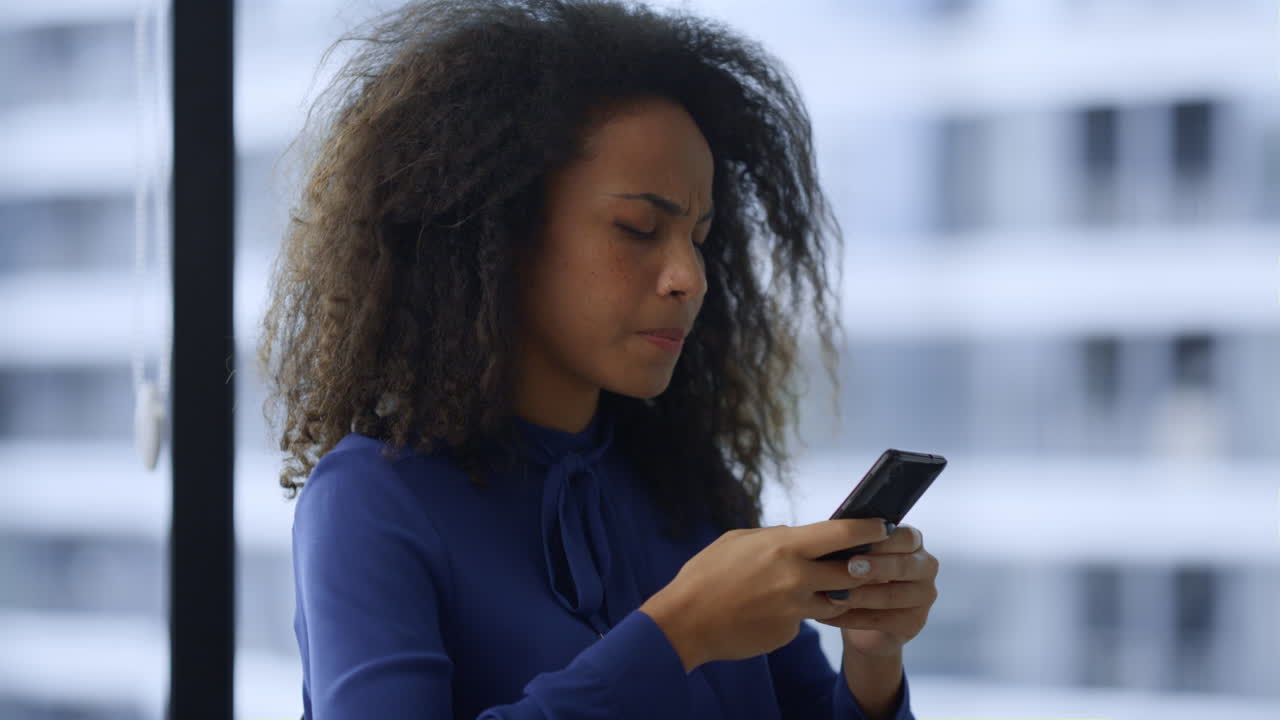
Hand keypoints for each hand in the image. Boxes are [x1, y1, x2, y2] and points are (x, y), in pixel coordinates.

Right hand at [639, 518, 892, 670]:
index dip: (869, 528)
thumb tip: (797, 535)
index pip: (842, 534)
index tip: (886, 525)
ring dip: (833, 594)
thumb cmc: (706, 574)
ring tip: (817, 587)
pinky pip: (804, 620)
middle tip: (871, 561)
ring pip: (834, 600)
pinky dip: (798, 614)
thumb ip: (774, 537)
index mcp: (784, 547)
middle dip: (864, 566)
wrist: (686, 621)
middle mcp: (796, 578)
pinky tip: (773, 610)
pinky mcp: (789, 633)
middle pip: (851, 571)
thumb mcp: (738, 541)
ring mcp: (795, 609)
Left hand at [813, 524, 937, 658]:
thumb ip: (853, 542)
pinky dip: (853, 619)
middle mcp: (925, 566)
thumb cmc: (854, 572)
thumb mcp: (853, 552)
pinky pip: (884, 621)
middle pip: (905, 565)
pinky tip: (830, 616)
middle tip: (850, 568)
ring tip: (833, 596)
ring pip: (893, 596)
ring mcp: (924, 596)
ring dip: (861, 596)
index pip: (905, 537)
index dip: (882, 541)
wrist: (859, 615)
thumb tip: (836, 533)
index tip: (857, 543)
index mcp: (912, 541)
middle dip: (876, 567)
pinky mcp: (915, 623)